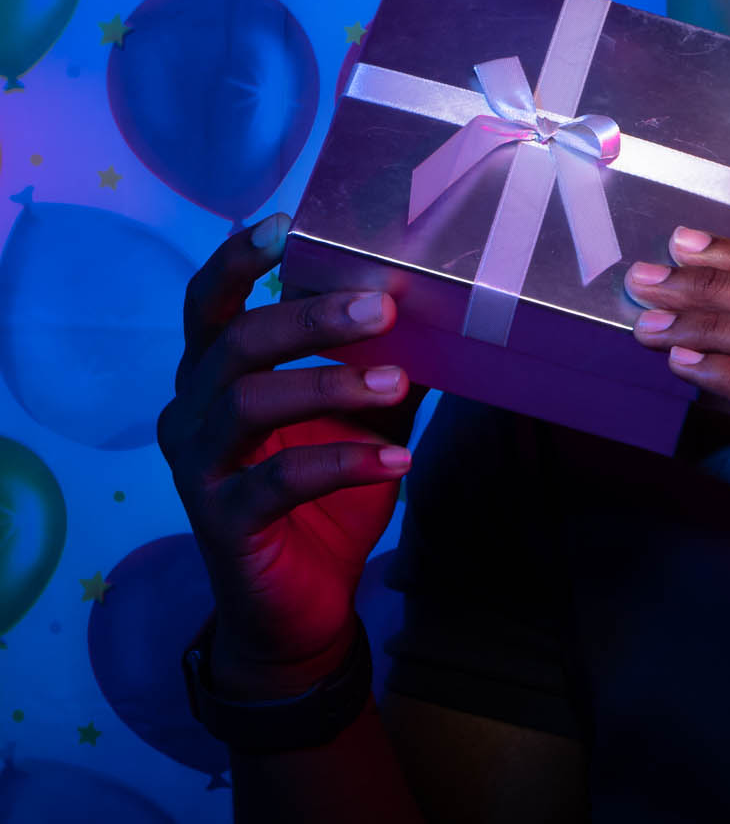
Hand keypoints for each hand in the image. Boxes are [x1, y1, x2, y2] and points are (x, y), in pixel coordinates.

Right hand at [156, 214, 425, 692]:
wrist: (303, 605)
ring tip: (400, 380)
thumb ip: (381, 362)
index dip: (239, 260)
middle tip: (380, 306)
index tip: (286, 223)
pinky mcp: (221, 521)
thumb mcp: (363, 417)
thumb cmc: (329, 495)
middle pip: (234, 343)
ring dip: (329, 383)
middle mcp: (191, 411)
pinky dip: (343, 461)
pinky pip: (278, 480)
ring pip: (246, 402)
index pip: (211, 303)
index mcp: (216, 374)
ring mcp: (198, 467)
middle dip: (308, 317)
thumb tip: (438, 304)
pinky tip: (397, 458)